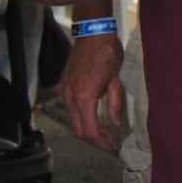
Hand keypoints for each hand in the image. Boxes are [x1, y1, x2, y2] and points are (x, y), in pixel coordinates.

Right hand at [59, 33, 125, 152]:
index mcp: (85, 96)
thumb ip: (115, 104)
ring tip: (102, 135)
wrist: (92, 34)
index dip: (100, 142)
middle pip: (77, 130)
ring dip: (85, 131)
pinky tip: (93, 120)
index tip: (111, 148)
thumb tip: (115, 123)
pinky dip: (80, 120)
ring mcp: (65, 92)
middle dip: (92, 141)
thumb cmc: (107, 53)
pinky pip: (70, 111)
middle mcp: (70, 97)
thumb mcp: (117, 79)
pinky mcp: (64, 87)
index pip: (89, 130)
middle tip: (108, 144)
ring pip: (72, 122)